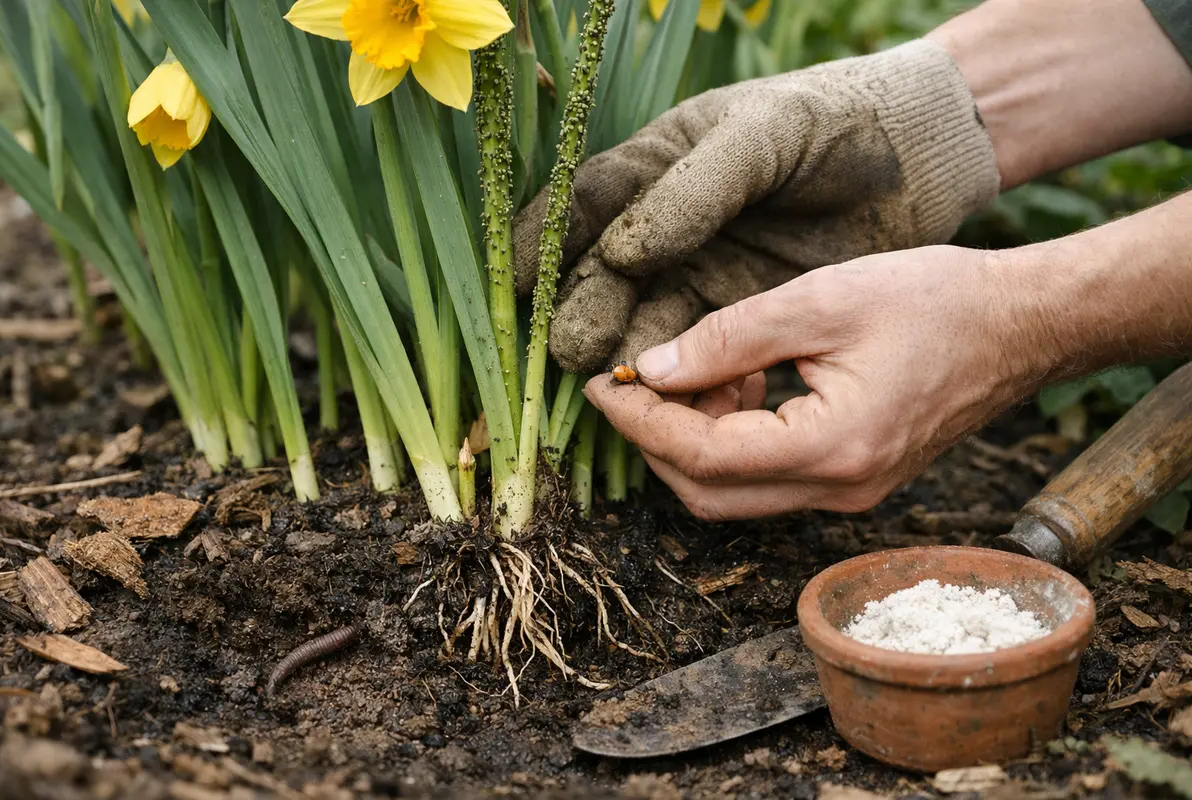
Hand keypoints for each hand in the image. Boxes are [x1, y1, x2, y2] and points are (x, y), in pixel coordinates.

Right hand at [513, 40, 999, 372]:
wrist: (920, 155)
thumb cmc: (835, 122)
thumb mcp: (762, 138)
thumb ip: (694, 189)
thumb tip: (622, 256)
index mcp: (659, 167)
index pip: (585, 207)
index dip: (545, 245)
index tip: (517, 284)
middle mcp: (671, 228)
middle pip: (607, 280)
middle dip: (585, 317)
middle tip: (576, 353)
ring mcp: (706, 274)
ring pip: (649, 324)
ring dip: (633, 357)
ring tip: (622, 386)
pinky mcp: (746, 315)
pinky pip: (703, 354)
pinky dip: (690, 376)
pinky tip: (686, 391)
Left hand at [583, 246, 1039, 519]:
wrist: (1019, 325)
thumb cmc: (935, 301)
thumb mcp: (820, 301)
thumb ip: (729, 338)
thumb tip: (655, 369)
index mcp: (831, 448)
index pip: (701, 457)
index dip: (639, 421)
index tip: (601, 382)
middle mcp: (838, 490)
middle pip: (707, 492)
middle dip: (656, 437)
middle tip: (634, 379)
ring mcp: (849, 493)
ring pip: (734, 491)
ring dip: (696, 436)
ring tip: (704, 365)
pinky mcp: (853, 479)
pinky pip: (769, 476)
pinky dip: (734, 436)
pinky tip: (742, 379)